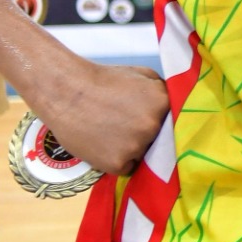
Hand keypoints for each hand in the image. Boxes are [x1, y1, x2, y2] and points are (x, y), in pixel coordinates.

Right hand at [29, 59, 168, 177]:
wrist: (66, 91)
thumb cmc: (103, 79)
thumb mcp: (142, 74)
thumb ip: (162, 91)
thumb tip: (175, 106)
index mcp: (163, 104)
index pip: (173, 122)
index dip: (160, 123)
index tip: (146, 120)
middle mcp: (153, 127)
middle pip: (159, 141)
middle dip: (146, 136)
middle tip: (125, 126)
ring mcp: (136, 146)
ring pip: (142, 155)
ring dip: (131, 148)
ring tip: (110, 132)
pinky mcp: (116, 163)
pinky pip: (125, 167)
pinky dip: (116, 160)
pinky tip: (103, 144)